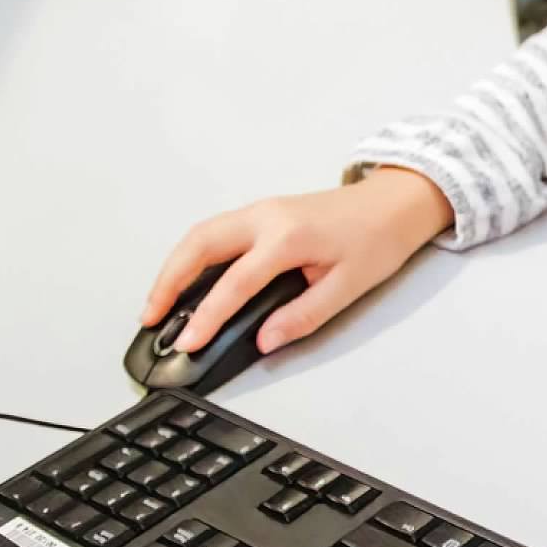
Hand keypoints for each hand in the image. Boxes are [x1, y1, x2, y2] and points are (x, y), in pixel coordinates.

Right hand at [141, 168, 453, 354]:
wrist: (395, 203)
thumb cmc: (377, 239)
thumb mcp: (348, 286)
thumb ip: (303, 316)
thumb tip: (265, 340)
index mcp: (289, 237)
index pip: (235, 283)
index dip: (207, 317)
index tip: (187, 342)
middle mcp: (267, 217)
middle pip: (199, 245)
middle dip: (168, 282)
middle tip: (151, 318)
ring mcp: (262, 210)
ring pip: (201, 234)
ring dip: (174, 267)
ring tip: (158, 304)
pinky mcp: (263, 212)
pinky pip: (215, 230)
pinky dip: (192, 255)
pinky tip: (186, 278)